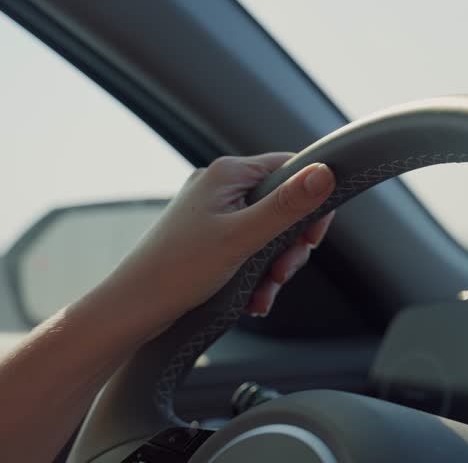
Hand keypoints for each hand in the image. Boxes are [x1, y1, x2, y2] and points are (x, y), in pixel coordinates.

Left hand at [108, 152, 334, 330]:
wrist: (132, 309)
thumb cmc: (177, 271)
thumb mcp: (242, 238)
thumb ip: (286, 206)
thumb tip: (325, 174)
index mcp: (228, 174)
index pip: (291, 168)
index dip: (312, 202)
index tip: (311, 238)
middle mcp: (221, 187)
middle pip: (284, 205)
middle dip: (291, 245)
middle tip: (283, 273)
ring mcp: (214, 213)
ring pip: (270, 232)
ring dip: (275, 266)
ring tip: (264, 293)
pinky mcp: (210, 238)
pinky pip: (251, 249)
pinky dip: (258, 275)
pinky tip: (253, 299)